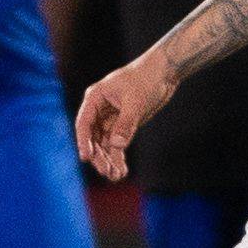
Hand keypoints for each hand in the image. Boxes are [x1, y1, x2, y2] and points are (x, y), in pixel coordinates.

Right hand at [74, 53, 175, 181]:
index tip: (86, 158)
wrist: (164, 72)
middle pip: (93, 138)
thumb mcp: (135, 101)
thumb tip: (116, 145)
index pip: (84, 124)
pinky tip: (122, 171)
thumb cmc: (146, 79)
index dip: (83, 142)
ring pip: (104, 144)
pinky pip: (116, 145)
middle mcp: (99, 110)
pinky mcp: (122, 125)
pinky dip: (118, 157)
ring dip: (109, 160)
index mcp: (95, 98)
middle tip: (108, 172)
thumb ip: (125, 124)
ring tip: (117, 176)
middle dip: (99, 156)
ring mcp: (110, 119)